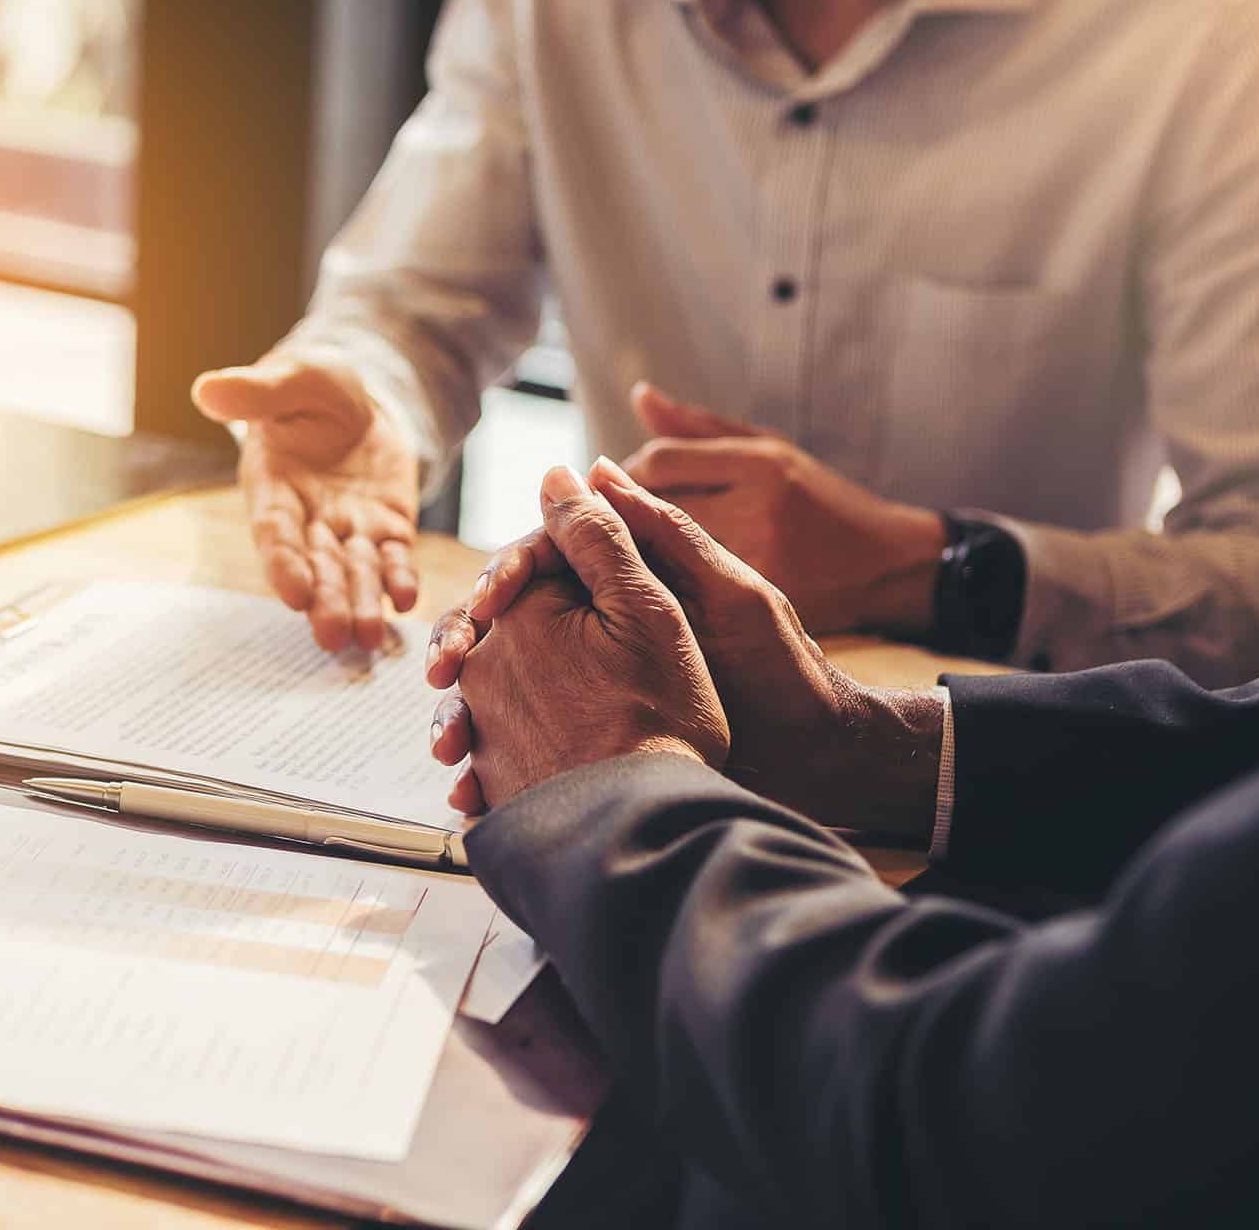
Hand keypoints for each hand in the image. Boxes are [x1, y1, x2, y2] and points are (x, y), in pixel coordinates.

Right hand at [193, 358, 419, 650]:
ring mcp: (349, 532)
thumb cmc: (313, 388)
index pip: (276, 535)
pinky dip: (399, 580)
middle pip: (316, 568)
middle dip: (325, 601)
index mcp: (273, 491)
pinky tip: (408, 598)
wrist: (361, 403)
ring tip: (369, 636)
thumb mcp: (294, 378)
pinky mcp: (387, 532)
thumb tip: (208, 388)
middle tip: (333, 635)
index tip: (294, 595)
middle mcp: (308, 522)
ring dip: (362, 604)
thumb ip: (258, 392)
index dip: (284, 565)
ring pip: (355, 574)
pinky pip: (393, 561)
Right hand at [430, 458, 943, 836]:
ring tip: (450, 748)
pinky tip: (473, 790)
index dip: (503, 579)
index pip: (544, 560)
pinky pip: (525, 741)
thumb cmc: (782, 670)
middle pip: (508, 625)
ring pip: (503, 688)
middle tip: (443, 674)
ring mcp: (593, 682)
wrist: (815, 760)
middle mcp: (604, 625)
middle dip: (464, 648)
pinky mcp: (592, 734)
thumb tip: (589, 468)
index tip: (482, 607)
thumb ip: (660, 533)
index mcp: (630, 581)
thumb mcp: (727, 593)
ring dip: (466, 715)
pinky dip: (494, 764)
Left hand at [621, 382, 944, 636]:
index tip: (615, 485)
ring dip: (636, 555)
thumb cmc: (822, 501)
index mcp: (760, 466)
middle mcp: (759, 511)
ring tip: (628, 554)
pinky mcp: (760, 609)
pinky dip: (666, 589)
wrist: (892, 568)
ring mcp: (761, 563)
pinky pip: (690, 596)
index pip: (660, 463)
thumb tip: (639, 395)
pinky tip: (662, 589)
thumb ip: (699, 428)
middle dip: (621, 517)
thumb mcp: (770, 450)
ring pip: (664, 558)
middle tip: (607, 523)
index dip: (626, 474)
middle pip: (653, 512)